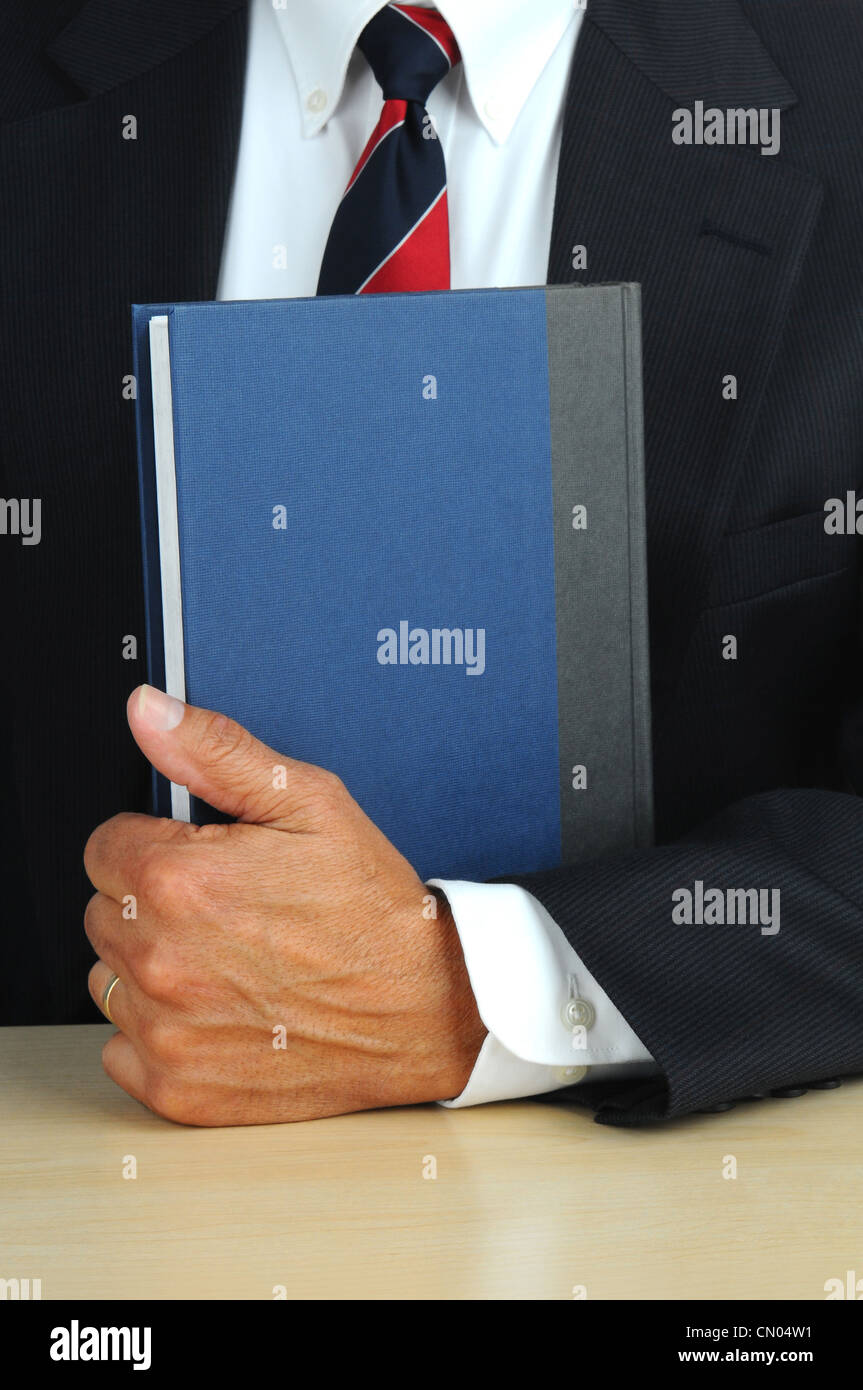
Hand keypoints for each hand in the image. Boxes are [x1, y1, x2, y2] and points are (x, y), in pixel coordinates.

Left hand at [84, 685, 485, 1124]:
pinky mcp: (178, 1085)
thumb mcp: (309, 802)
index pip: (104, 847)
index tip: (200, 861)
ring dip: (150, 967)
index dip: (153, 846)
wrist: (425, 1008)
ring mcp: (166, 1029)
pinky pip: (120, 1048)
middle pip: (101, 912)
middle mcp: (161, 958)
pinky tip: (216, 1011)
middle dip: (151, 903)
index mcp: (180, 879)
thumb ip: (214, 751)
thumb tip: (148, 711)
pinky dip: (159, 1031)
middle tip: (226, 910)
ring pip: (108, 978)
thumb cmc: (371, 909)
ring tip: (225, 961)